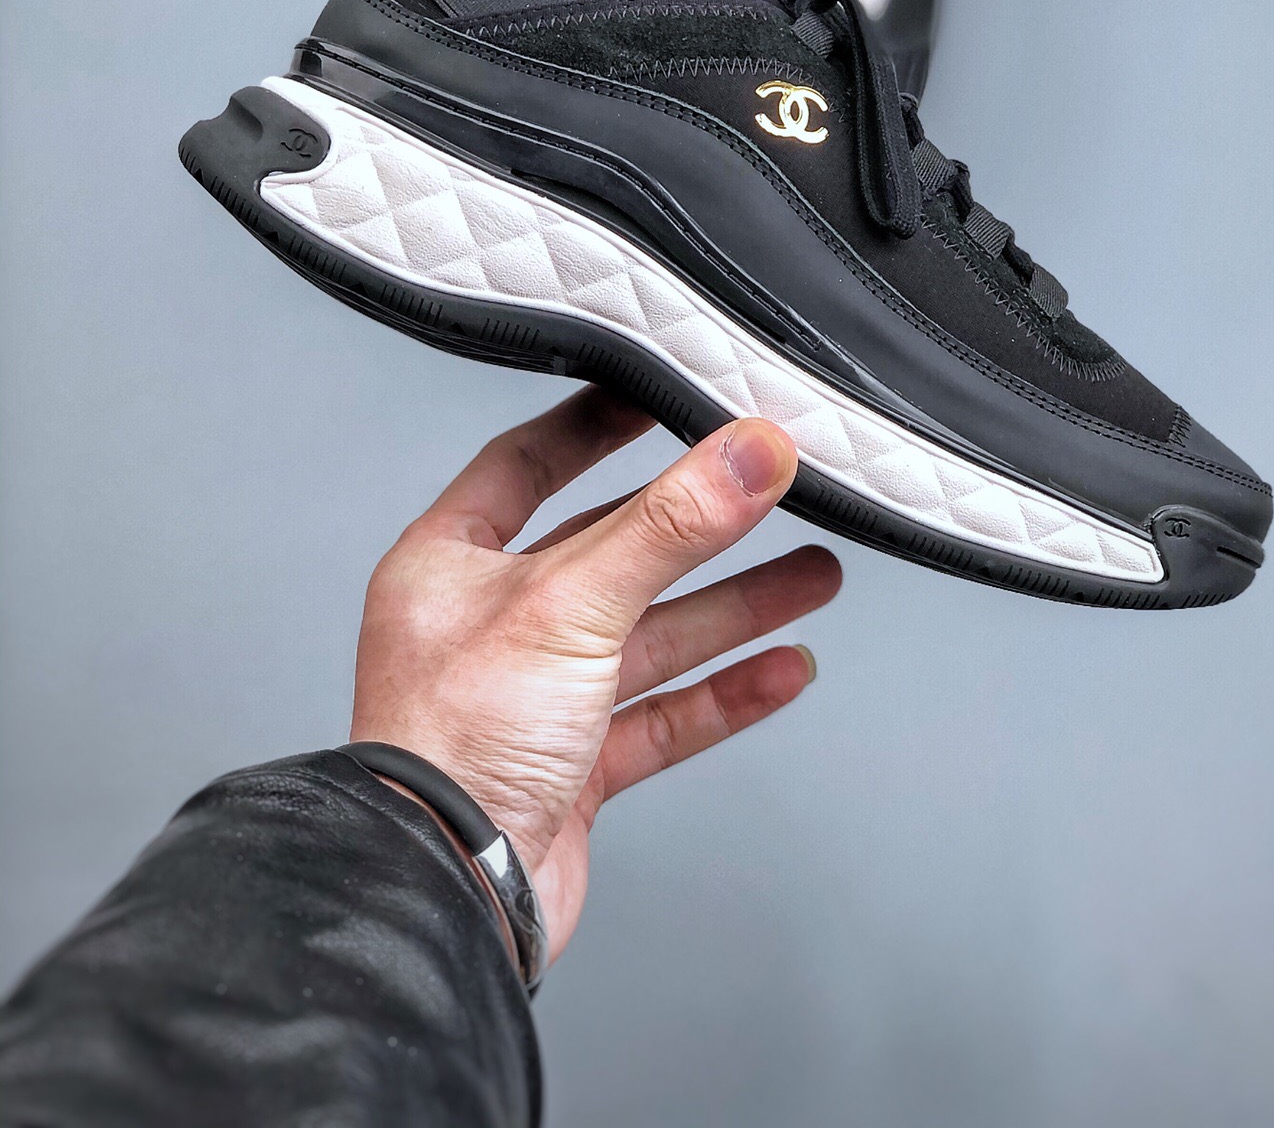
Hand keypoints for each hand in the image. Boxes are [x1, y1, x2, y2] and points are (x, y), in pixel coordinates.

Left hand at [350, 388, 840, 958]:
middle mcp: (489, 625)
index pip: (528, 464)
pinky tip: (785, 671)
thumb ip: (671, 525)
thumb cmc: (455, 745)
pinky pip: (663, 715)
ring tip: (815, 577)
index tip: (659, 392)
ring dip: (733, 609)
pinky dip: (725, 693)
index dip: (596, 427)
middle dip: (701, 529)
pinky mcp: (572, 767)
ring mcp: (533, 698)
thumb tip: (751, 451)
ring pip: (650, 636)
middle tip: (774, 491)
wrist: (445, 894)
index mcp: (450, 565)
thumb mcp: (570, 603)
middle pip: (611, 552)